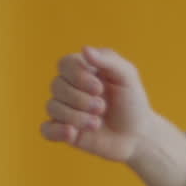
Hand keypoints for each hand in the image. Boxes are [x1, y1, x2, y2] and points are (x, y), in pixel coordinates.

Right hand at [40, 46, 153, 162]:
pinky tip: (72, 134)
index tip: (100, 88)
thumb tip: (84, 49)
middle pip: (56, 86)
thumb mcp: (127, 77)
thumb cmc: (132, 102)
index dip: (78, 76)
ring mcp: (64, 110)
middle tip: (102, 108)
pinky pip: (46, 129)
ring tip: (97, 124)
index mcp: (81, 70)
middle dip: (81, 99)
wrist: (138, 135)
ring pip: (52, 107)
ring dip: (76, 117)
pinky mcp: (65, 131)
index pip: (64, 64)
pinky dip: (56, 131)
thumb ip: (109, 60)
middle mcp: (69, 88)